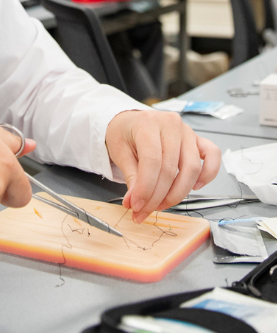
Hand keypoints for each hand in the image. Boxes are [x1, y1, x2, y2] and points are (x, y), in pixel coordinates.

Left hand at [105, 109, 220, 223]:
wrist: (130, 121)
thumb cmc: (125, 133)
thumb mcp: (119, 152)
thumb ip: (130, 176)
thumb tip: (135, 202)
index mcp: (148, 123)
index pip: (152, 161)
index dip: (146, 188)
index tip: (137, 205)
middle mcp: (171, 125)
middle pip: (171, 168)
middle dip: (158, 197)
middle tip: (145, 211)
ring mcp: (187, 131)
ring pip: (192, 168)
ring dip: (178, 193)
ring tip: (162, 204)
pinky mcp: (197, 139)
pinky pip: (212, 155)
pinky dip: (208, 174)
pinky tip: (194, 187)